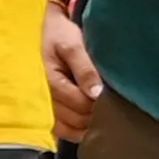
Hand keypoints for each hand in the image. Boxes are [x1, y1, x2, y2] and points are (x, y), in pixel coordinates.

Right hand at [40, 6, 102, 142]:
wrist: (52, 27)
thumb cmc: (62, 34)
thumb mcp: (73, 45)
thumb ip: (85, 68)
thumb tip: (96, 94)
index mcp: (50, 80)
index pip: (78, 102)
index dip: (97, 103)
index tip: (112, 98)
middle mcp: (45, 96)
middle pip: (74, 118)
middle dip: (93, 115)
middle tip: (111, 108)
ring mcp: (46, 104)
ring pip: (68, 127)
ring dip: (86, 126)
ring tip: (102, 118)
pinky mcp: (49, 107)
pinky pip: (61, 129)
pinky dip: (76, 132)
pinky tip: (89, 128)